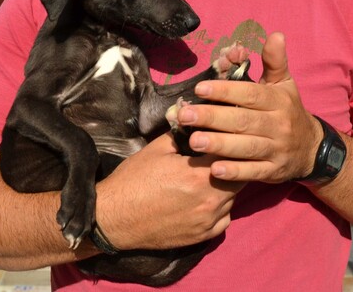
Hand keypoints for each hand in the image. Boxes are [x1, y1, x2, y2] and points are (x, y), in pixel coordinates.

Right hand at [94, 133, 244, 249]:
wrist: (114, 218)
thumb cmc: (133, 180)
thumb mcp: (155, 149)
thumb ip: (179, 133)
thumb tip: (190, 116)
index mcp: (199, 175)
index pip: (230, 152)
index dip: (228, 141)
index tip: (225, 136)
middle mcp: (210, 200)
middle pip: (238, 176)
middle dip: (231, 163)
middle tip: (220, 155)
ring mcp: (208, 221)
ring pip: (233, 198)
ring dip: (227, 185)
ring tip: (211, 176)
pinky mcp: (203, 236)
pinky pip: (225, 219)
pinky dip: (220, 208)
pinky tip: (206, 199)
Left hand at [176, 32, 323, 182]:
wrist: (311, 149)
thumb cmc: (288, 111)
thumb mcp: (285, 85)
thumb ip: (275, 62)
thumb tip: (276, 34)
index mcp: (277, 101)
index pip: (250, 94)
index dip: (225, 90)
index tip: (200, 88)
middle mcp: (278, 125)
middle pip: (243, 121)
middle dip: (212, 117)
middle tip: (185, 115)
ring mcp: (276, 150)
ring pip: (246, 147)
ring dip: (219, 145)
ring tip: (194, 141)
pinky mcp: (272, 171)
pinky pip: (253, 172)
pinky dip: (235, 172)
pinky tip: (214, 170)